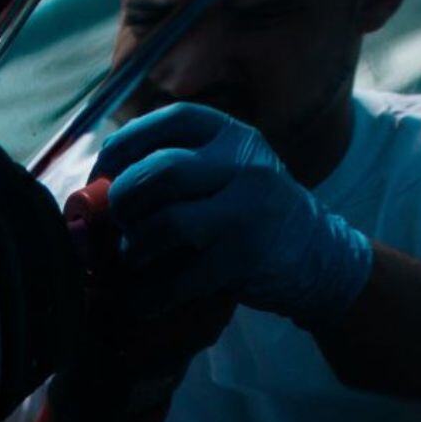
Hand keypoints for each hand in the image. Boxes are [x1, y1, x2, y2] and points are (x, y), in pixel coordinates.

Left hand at [95, 103, 372, 327]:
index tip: (103, 170)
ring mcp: (247, 211)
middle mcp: (243, 165)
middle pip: (160, 171)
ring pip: (165, 222)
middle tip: (115, 219)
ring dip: (134, 245)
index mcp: (232, 135)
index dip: (125, 143)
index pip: (168, 121)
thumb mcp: (229, 168)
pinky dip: (150, 294)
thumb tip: (101, 181)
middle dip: (123, 198)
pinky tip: (140, 300)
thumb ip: (181, 162)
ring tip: (131, 256)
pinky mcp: (245, 258)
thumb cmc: (252, 209)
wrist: (319, 255)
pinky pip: (180, 277)